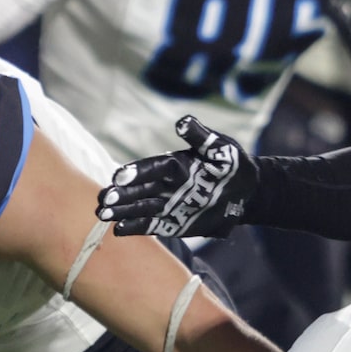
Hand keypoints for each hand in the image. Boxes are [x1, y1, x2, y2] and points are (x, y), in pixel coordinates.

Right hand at [96, 116, 257, 237]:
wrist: (248, 193)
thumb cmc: (234, 165)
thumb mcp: (221, 148)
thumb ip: (201, 137)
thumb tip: (182, 122)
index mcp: (175, 164)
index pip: (151, 168)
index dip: (136, 173)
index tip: (119, 177)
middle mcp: (167, 184)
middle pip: (139, 189)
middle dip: (121, 194)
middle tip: (103, 199)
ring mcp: (169, 204)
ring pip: (140, 207)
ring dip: (122, 210)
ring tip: (102, 213)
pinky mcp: (174, 222)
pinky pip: (152, 225)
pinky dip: (135, 227)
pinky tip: (117, 229)